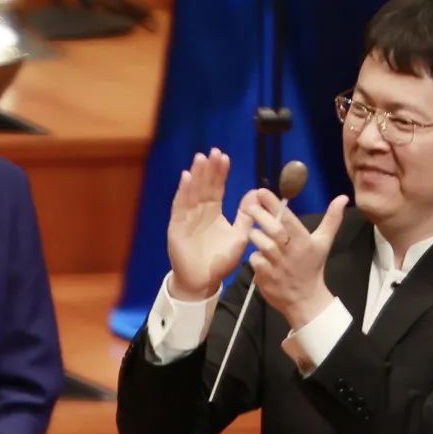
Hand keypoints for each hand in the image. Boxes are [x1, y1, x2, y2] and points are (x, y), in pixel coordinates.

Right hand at [167, 149, 254, 300]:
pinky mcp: (177, 226)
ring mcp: (187, 217)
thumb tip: (256, 193)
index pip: (217, 187)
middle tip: (213, 152)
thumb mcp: (239, 236)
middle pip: (204, 185)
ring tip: (200, 159)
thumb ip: (246, 216)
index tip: (224, 157)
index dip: (220, 173)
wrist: (203, 281)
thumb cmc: (220, 261)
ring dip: (195, 175)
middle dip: (208, 169)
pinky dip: (183, 192)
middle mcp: (199, 211)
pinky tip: (187, 178)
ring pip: (192, 191)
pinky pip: (180, 206)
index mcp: (213, 211)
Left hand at [246, 190, 347, 330]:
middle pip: (274, 230)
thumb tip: (343, 197)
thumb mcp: (324, 243)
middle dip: (260, 216)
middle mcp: (290, 252)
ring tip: (253, 230)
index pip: (287, 218)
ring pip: (261, 244)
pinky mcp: (266, 277)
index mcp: (303, 240)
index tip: (261, 192)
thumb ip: (332, 219)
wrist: (305, 300)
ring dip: (255, 235)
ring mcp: (277, 266)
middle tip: (250, 206)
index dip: (273, 204)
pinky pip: (255, 261)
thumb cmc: (312, 267)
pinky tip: (257, 254)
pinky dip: (254, 256)